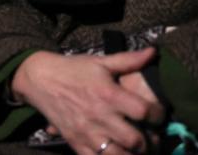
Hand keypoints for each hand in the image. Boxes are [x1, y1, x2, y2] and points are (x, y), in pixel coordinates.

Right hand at [11, 49, 156, 154]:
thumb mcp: (100, 62)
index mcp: (108, 95)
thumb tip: (153, 52)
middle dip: (149, 142)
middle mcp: (100, 116)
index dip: (158, 115)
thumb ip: (128, 60)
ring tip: (136, 150)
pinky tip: (116, 152)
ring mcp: (87, 133)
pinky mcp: (75, 143)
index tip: (157, 115)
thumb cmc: (73, 69)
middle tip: (152, 138)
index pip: (144, 112)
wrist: (39, 79)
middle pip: (136, 141)